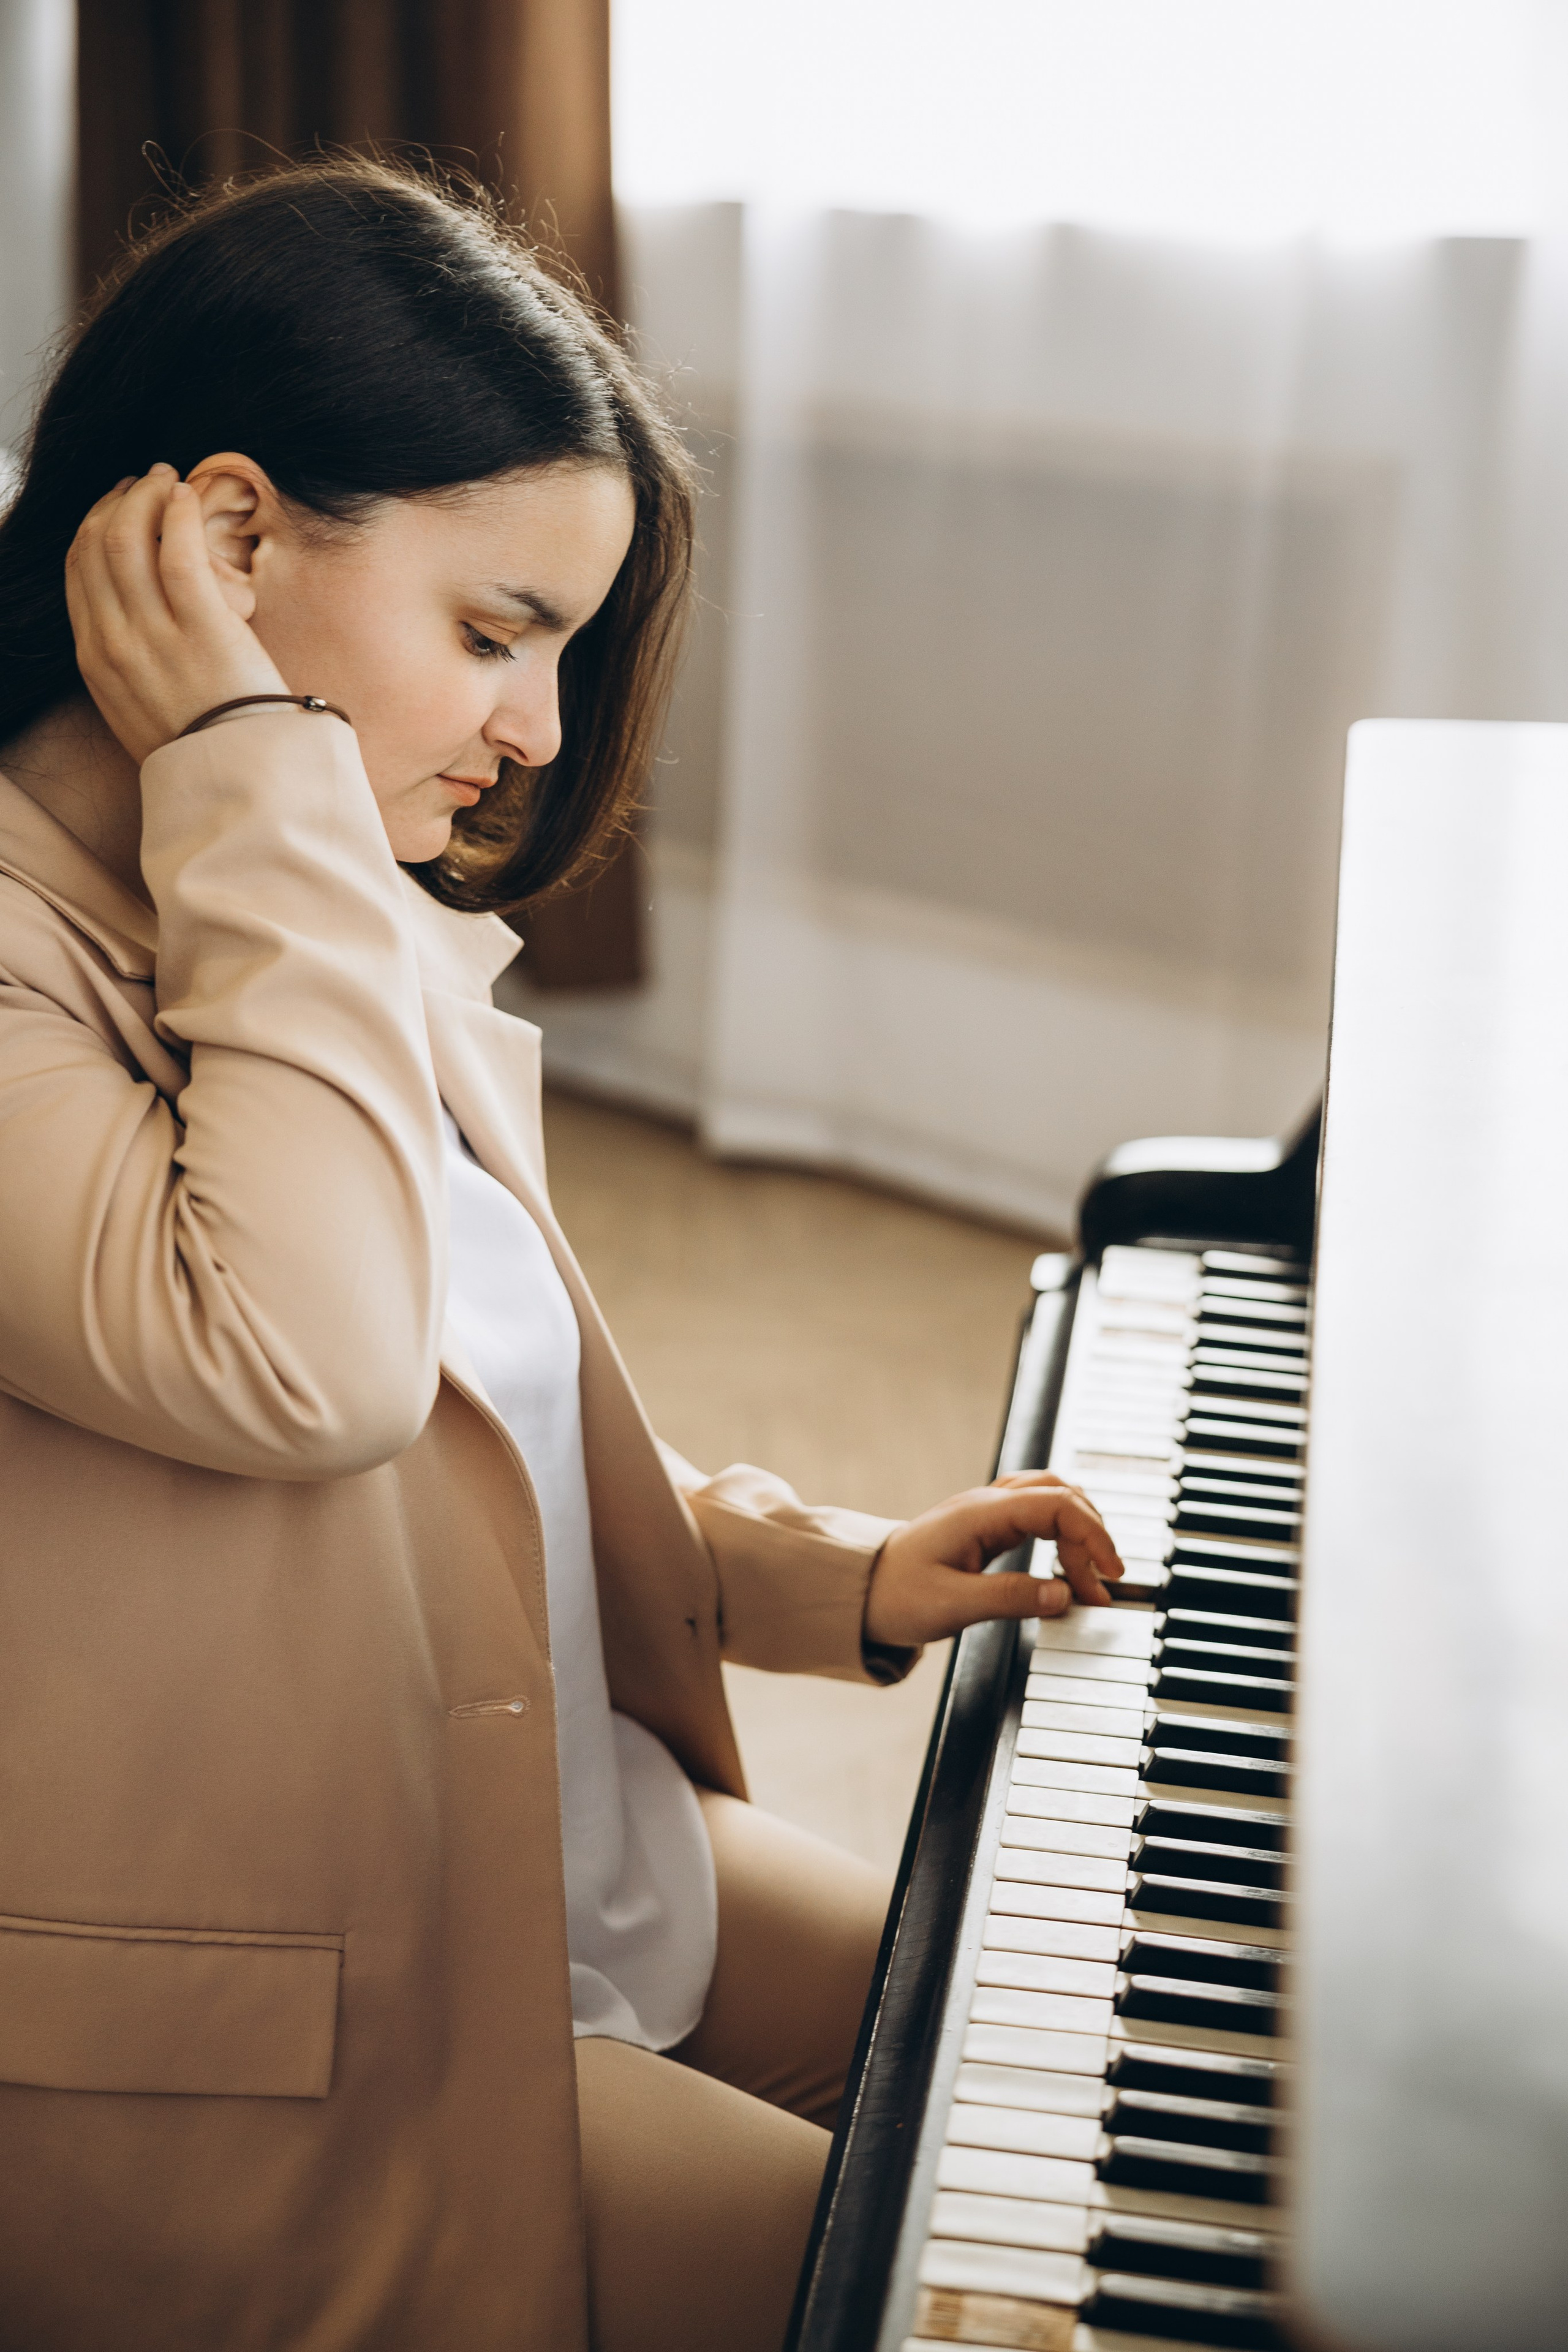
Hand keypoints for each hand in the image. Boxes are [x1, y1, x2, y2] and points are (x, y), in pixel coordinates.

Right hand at [64, 465, 287, 763]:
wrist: (241, 782)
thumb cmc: (204, 744)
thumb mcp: (141, 708)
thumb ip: (128, 663)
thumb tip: (136, 623)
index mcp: (96, 661)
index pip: (78, 573)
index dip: (93, 527)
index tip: (118, 507)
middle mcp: (114, 643)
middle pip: (94, 547)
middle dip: (116, 503)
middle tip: (147, 483)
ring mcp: (154, 635)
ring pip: (127, 539)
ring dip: (146, 498)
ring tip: (171, 481)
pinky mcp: (201, 628)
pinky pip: (176, 553)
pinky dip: (176, 515)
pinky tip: (188, 497)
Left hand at [863, 1470, 1123, 1648]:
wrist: (859, 1590)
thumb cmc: (895, 1595)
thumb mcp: (953, 1604)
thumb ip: (1011, 1598)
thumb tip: (1063, 1596)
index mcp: (981, 1513)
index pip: (1057, 1504)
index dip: (1092, 1534)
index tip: (1109, 1573)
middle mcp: (987, 1504)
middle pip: (1061, 1496)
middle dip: (1091, 1536)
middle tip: (1104, 1584)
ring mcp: (986, 1512)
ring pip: (1051, 1502)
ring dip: (1077, 1536)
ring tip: (1089, 1582)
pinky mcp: (985, 1528)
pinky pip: (1035, 1517)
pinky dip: (1059, 1538)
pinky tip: (1064, 1567)